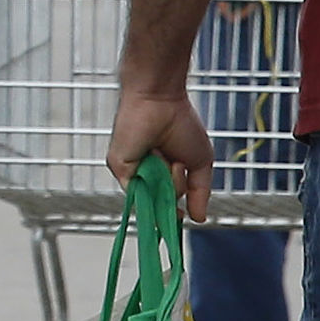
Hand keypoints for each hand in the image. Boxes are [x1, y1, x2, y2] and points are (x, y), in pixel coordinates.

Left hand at [105, 82, 215, 224]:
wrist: (161, 101)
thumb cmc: (181, 125)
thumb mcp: (200, 164)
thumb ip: (199, 193)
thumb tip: (199, 219)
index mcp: (163, 175)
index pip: (167, 204)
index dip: (174, 212)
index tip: (181, 214)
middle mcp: (145, 176)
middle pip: (162, 205)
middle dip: (175, 188)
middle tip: (176, 162)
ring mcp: (131, 173)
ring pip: (152, 199)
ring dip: (167, 179)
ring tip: (167, 154)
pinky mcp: (119, 167)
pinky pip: (138, 187)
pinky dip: (154, 173)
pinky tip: (155, 153)